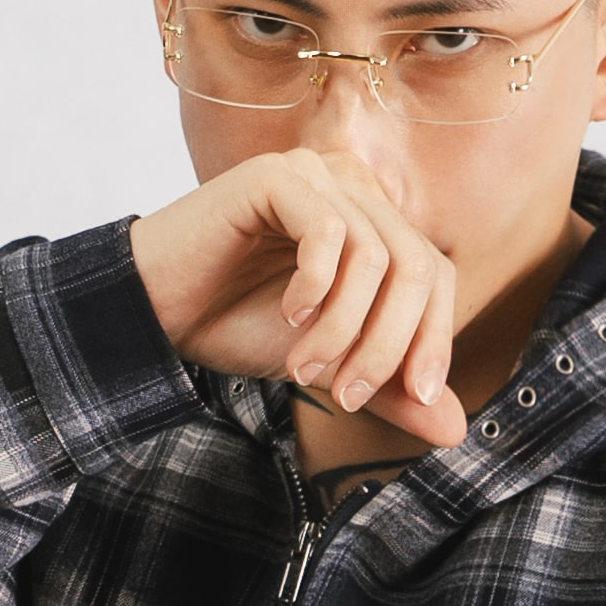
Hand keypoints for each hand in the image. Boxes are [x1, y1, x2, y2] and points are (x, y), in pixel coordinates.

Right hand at [129, 146, 465, 451]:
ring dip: (343, 329)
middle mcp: (354, 186)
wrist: (151, 310)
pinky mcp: (276, 176)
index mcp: (376, 221)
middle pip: (416, 266)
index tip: (415, 399)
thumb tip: (455, 430)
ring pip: (374, 257)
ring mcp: (316, 174)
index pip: (436, 274)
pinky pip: (327, 231)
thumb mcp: (327, 364)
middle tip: (347, 396)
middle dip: (390, 344)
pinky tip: (286, 316)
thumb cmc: (235, 325)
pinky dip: (315, 287)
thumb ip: (387, 388)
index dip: (434, 339)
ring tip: (301, 369)